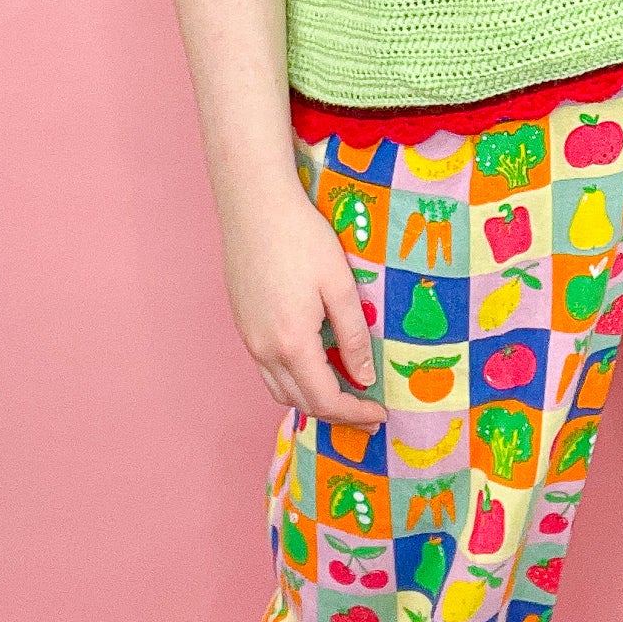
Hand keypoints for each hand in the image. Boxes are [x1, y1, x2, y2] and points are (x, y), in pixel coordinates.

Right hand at [223, 183, 388, 426]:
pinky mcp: (242, 323)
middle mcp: (264, 350)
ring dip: (311, 399)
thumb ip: (353, 335)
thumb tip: (364, 378)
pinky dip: (292, 380)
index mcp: (292, 343)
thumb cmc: (302, 237)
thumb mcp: (339, 284)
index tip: (380, 416)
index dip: (355, 414)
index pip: (325, 400)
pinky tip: (313, 364)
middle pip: (300, 402)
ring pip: (279, 389)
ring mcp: (248, 338)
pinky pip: (267, 369)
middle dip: (336, 414)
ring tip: (342, 392)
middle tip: (366, 412)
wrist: (254, 205)